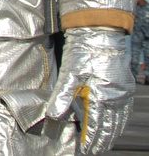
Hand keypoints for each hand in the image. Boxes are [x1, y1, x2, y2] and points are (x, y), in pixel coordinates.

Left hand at [46, 27, 133, 154]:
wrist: (100, 34)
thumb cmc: (84, 52)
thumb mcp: (70, 73)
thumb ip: (62, 96)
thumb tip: (53, 115)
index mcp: (101, 95)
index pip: (95, 125)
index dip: (90, 139)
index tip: (85, 149)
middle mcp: (115, 98)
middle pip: (109, 127)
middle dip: (101, 141)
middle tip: (94, 151)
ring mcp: (123, 93)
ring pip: (119, 121)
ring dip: (111, 134)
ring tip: (103, 144)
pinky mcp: (126, 87)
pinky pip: (124, 111)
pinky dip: (119, 122)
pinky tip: (115, 127)